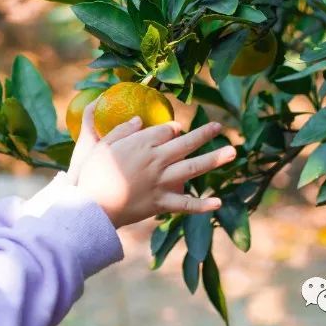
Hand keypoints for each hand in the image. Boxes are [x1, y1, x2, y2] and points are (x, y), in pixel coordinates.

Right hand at [70, 96, 232, 229]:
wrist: (93, 206)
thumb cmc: (93, 174)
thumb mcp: (101, 145)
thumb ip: (121, 131)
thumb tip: (138, 119)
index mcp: (141, 144)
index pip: (165, 130)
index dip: (173, 128)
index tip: (177, 128)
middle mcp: (156, 160)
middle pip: (185, 143)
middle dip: (204, 134)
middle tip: (220, 127)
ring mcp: (161, 182)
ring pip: (193, 168)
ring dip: (214, 159)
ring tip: (232, 152)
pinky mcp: (161, 203)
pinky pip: (186, 204)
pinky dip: (202, 205)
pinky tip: (219, 202)